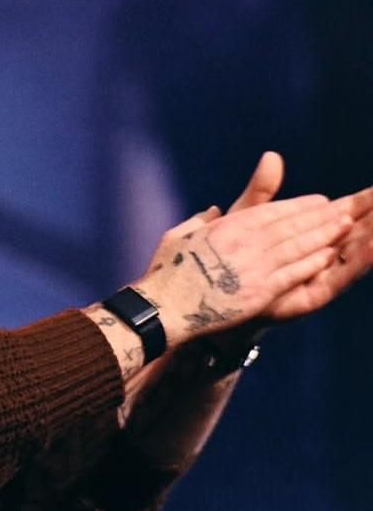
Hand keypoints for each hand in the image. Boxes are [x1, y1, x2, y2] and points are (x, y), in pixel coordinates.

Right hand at [134, 153, 356, 345]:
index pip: (271, 211)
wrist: (164, 308)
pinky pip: (294, 274)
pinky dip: (313, 263)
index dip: (298, 205)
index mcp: (225, 227)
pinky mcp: (260, 292)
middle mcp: (244, 242)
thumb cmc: (165, 273)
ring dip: (324, 235)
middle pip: (291, 225)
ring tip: (346, 226)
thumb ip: (200, 221)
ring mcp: (254, 267)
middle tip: (344, 209)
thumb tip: (213, 210)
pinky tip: (329, 255)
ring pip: (298, 246)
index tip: (319, 202)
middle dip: (320, 216)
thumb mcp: (178, 235)